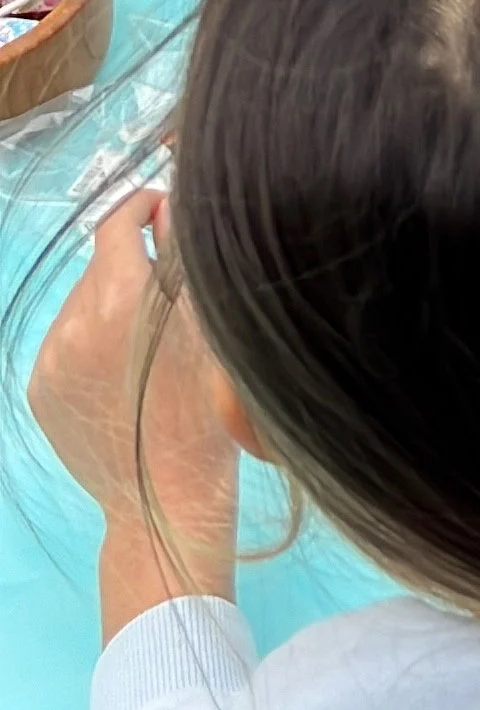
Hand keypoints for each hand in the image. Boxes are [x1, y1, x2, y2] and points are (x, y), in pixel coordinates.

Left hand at [30, 197, 239, 633]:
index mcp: (122, 299)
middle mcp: (75, 321)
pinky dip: (89, 343)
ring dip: (109, 304)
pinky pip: (65, 343)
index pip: (119, 222)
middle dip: (132, 265)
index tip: (164, 211)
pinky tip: (119, 373)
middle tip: (169, 295)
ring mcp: (50, 359)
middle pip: (101, 264)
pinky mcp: (39, 390)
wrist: (168, 502)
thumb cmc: (208, 413)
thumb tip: (169, 207)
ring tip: (145, 343)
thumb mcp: (209, 328)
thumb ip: (183, 260)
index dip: (143, 207)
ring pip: (81, 303)